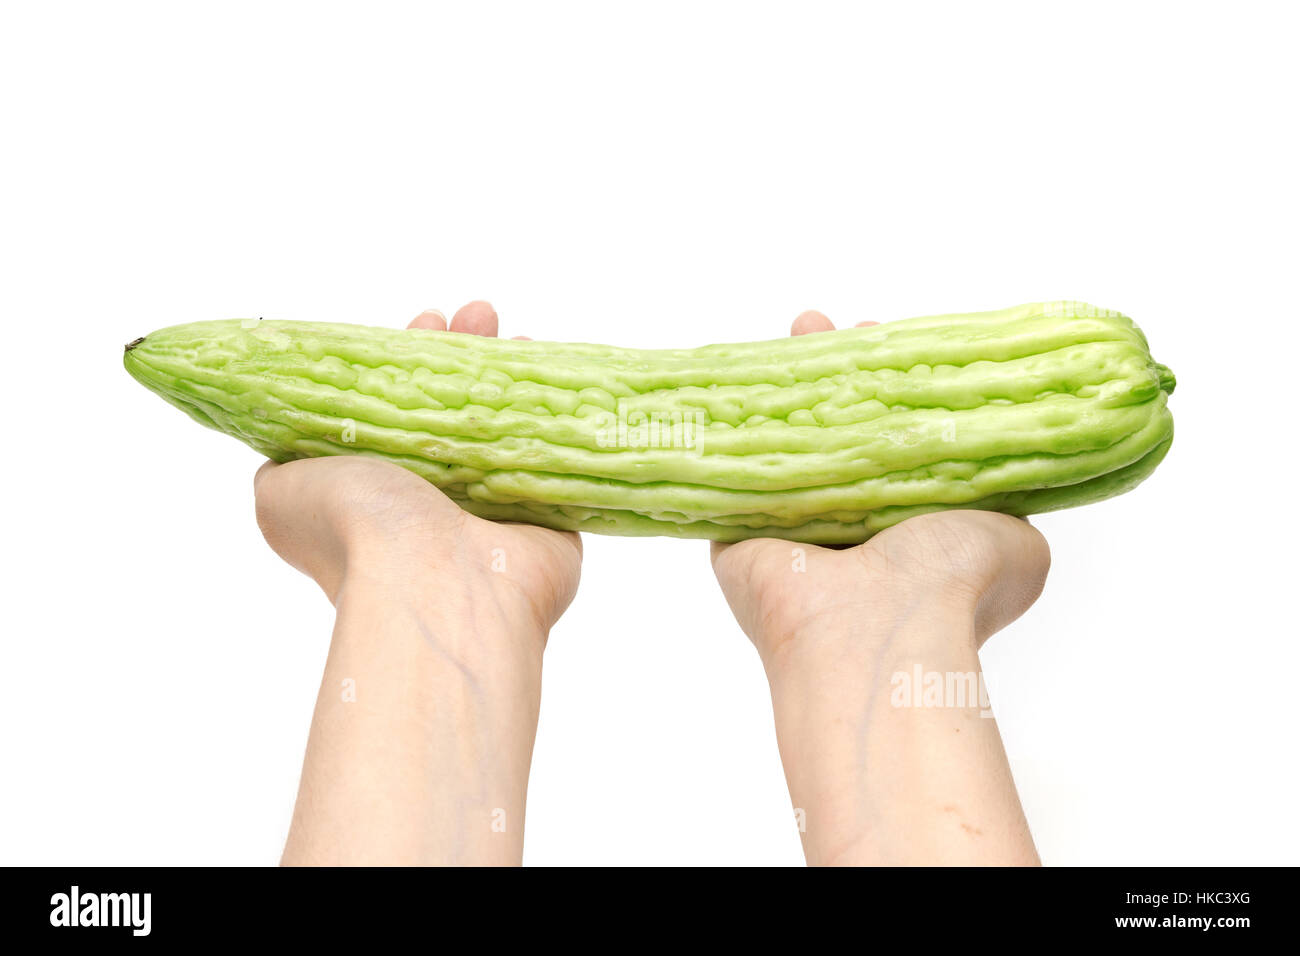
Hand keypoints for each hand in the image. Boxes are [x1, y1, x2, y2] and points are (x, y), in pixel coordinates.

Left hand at [253, 301, 581, 636]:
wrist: (438, 586)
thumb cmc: (358, 534)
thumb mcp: (280, 493)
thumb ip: (280, 466)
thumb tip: (283, 455)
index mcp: (379, 489)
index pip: (395, 408)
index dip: (407, 360)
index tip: (420, 321)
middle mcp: (436, 498)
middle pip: (453, 407)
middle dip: (462, 352)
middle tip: (475, 312)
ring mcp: (496, 507)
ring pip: (504, 424)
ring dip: (506, 371)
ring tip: (505, 326)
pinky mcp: (549, 516)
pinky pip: (555, 450)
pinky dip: (557, 411)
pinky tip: (550, 368)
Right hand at [710, 310, 1049, 865]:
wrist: (874, 628)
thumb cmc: (950, 584)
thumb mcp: (1018, 540)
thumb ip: (1015, 506)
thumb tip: (1013, 493)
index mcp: (911, 522)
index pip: (900, 435)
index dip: (897, 386)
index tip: (896, 342)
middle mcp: (851, 522)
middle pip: (838, 428)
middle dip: (837, 371)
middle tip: (835, 326)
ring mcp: (791, 523)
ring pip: (788, 437)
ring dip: (792, 382)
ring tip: (804, 324)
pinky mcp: (737, 526)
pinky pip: (734, 460)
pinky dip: (735, 419)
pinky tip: (741, 375)